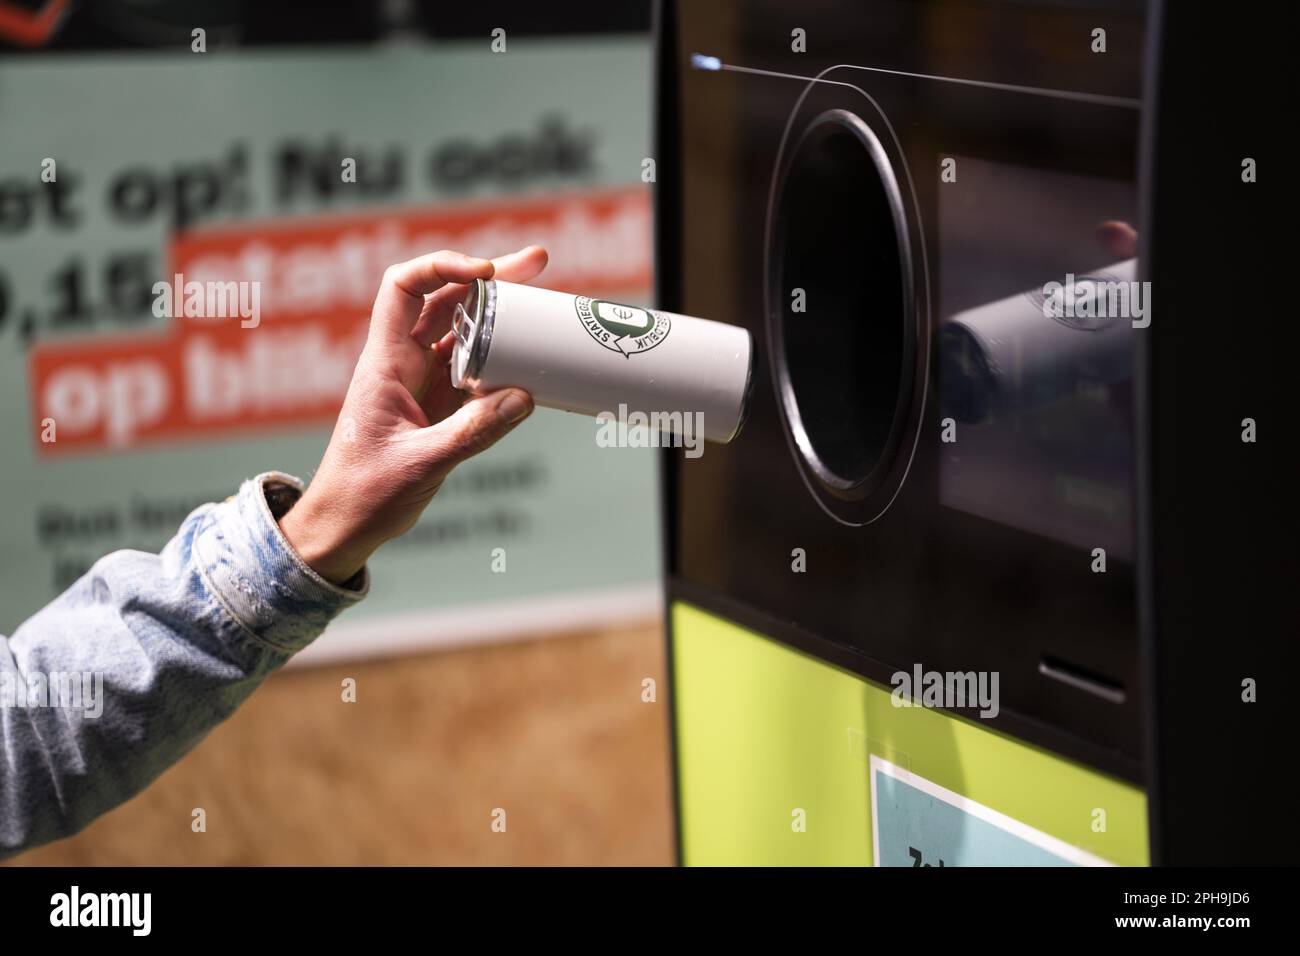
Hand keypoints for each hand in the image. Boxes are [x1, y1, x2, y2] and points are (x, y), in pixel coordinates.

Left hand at [279, 245, 548, 583]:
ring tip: (543, 299)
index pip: (403, 288)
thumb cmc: (363, 495)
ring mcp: (423, 383)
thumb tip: (524, 397)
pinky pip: (476, 368)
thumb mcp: (420, 465)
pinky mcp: (440, 406)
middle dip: (489, 277)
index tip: (487, 273)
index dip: (443, 268)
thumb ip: (472, 433)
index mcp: (385, 364)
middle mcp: (404, 364)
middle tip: (537, 264)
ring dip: (500, 312)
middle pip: (445, 299)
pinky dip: (504, 356)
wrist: (343, 526)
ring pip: (464, 331)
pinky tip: (532, 356)